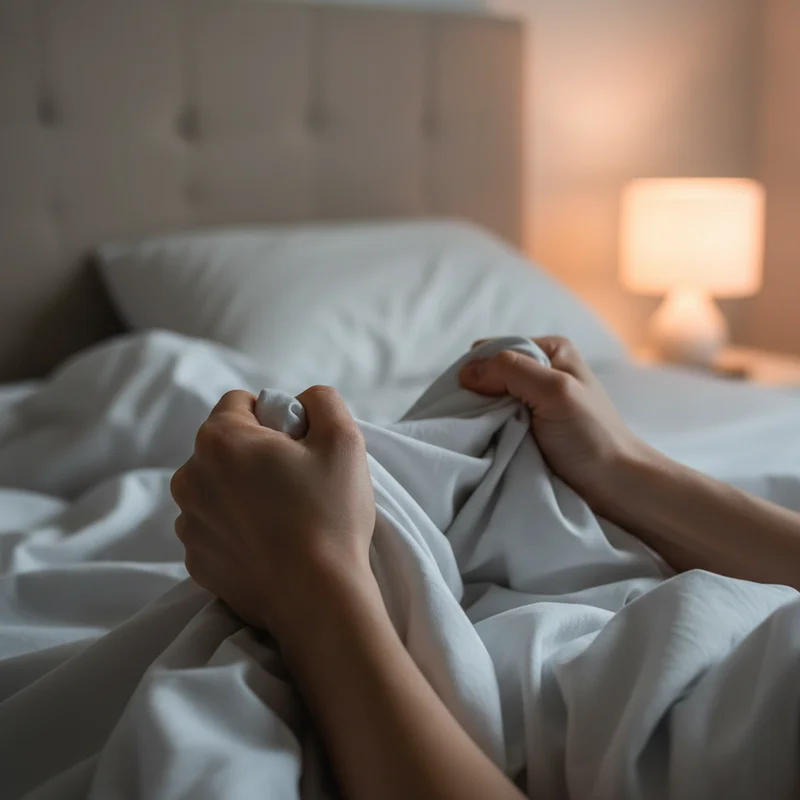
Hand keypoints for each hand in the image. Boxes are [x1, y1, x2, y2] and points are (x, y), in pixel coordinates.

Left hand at [170, 386, 375, 640]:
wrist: (317, 599)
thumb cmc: (330, 514)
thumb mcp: (344, 438)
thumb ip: (321, 399)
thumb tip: (302, 400)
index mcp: (219, 440)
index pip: (240, 403)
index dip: (275, 417)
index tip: (299, 446)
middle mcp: (190, 477)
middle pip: (225, 445)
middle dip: (256, 453)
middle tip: (296, 482)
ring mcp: (188, 522)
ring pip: (217, 486)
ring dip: (243, 490)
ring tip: (285, 517)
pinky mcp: (195, 560)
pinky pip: (215, 526)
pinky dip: (237, 527)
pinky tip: (270, 543)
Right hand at [459, 336, 651, 511]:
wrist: (613, 484)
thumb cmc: (591, 435)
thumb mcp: (554, 391)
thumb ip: (512, 371)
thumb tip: (465, 373)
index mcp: (550, 350)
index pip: (494, 349)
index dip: (480, 369)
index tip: (475, 398)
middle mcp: (540, 371)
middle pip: (489, 375)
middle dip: (478, 394)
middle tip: (478, 419)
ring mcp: (532, 402)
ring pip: (488, 401)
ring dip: (481, 416)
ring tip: (483, 433)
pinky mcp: (527, 429)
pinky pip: (494, 423)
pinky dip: (487, 431)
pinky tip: (488, 442)